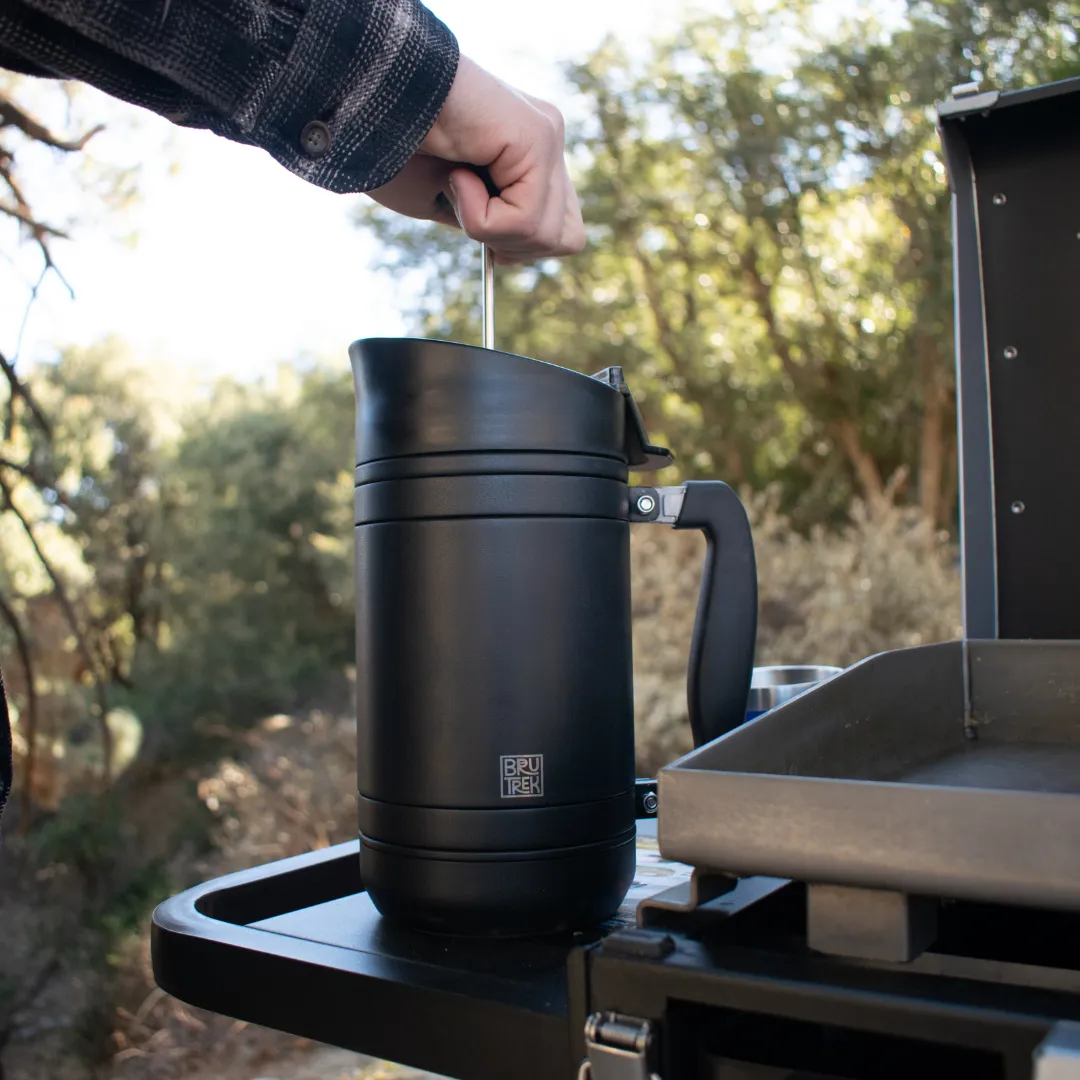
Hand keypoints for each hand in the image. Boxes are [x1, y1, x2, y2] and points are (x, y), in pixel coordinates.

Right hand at [367, 57, 584, 263]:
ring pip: (547, 235)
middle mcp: (546, 139)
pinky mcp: (538, 135)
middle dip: (513, 245)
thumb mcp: (448, 205)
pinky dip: (482, 218)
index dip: (520, 245)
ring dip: (491, 230)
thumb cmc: (391, 151)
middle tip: (467, 207)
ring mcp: (546, 134)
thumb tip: (515, 251)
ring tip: (455, 183)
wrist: (368, 101)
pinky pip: (526, 219)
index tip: (477, 222)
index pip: (560, 228)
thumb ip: (491, 223)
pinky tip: (456, 174)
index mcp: (529, 153)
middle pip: (566, 237)